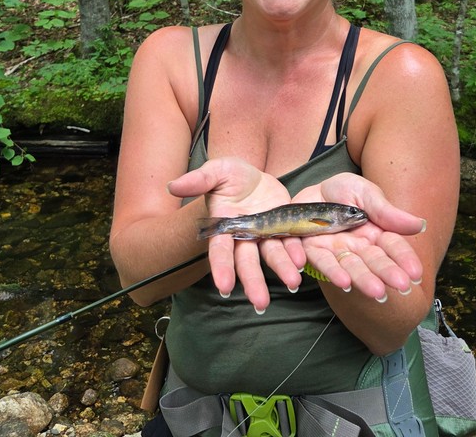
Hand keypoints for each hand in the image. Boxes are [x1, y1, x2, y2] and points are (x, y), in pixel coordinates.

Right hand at [167, 157, 297, 310]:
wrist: (254, 175)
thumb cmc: (229, 176)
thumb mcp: (216, 172)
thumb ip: (199, 179)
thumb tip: (173, 186)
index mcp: (223, 227)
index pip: (219, 251)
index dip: (221, 268)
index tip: (224, 287)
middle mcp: (243, 237)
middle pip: (247, 263)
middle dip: (253, 282)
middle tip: (260, 304)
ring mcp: (264, 235)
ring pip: (271, 256)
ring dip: (282, 270)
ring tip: (293, 284)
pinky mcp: (283, 229)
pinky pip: (290, 242)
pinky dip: (296, 252)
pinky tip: (302, 261)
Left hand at [292, 173, 426, 298]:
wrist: (314, 190)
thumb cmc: (345, 191)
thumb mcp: (368, 194)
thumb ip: (388, 212)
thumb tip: (420, 225)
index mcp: (377, 233)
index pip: (394, 247)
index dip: (404, 259)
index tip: (415, 273)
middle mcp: (360, 246)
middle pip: (375, 261)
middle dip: (387, 273)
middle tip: (402, 286)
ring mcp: (338, 250)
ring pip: (352, 267)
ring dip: (364, 279)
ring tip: (376, 291)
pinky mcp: (314, 249)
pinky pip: (323, 261)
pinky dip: (333, 272)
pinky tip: (344, 282)